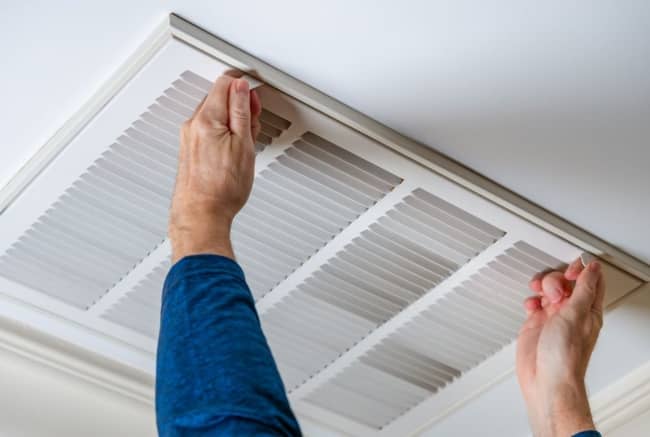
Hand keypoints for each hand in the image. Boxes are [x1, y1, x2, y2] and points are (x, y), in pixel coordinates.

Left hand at [168, 74, 261, 262]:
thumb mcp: (243, 145)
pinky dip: (223, 134)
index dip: (244, 88)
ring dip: (232, 121)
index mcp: (206, 119)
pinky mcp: (190, 150)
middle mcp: (193, 125)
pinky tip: (233, 151)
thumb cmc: (222, 189)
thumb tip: (241, 88)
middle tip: (253, 124)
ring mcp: (189, 138)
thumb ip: (241, 111)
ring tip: (245, 142)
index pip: (224, 83)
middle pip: (218, 97)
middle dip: (239, 105)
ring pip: (214, 115)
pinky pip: (208, 130)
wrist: (202, 215)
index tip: (254, 99)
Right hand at [516, 258, 604, 436]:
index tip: (569, 270)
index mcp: (588, 309)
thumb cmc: (564, 356)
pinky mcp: (536, 324)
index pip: (590, 280)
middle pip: (565, 281)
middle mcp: (571, 312)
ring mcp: (553, 317)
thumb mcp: (576, 315)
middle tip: (554, 292)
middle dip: (556, 280)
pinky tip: (531, 306)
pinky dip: (530, 300)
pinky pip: (533, 303)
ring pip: (547, 289)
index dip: (580, 269)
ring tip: (541, 297)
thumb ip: (583, 289)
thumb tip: (592, 268)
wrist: (545, 380)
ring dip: (541, 287)